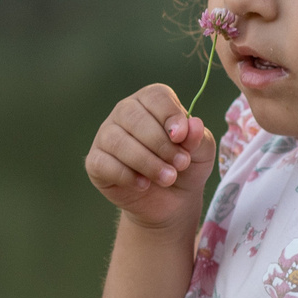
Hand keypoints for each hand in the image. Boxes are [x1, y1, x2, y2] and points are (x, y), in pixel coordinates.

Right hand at [83, 83, 215, 230]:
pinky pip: (104, 163)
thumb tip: (193, 124)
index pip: (155, 97)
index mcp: (151, 102)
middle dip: (160, 144)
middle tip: (180, 164)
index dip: (169, 115)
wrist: (171, 201)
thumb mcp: (201, 152)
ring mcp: (106, 136)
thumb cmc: (185, 167)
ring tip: (167, 178)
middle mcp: (125, 113)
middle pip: (133, 116)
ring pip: (117, 141)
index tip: (181, 137)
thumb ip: (198, 137)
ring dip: (146, 162)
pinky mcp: (95, 161)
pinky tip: (144, 185)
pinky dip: (127, 176)